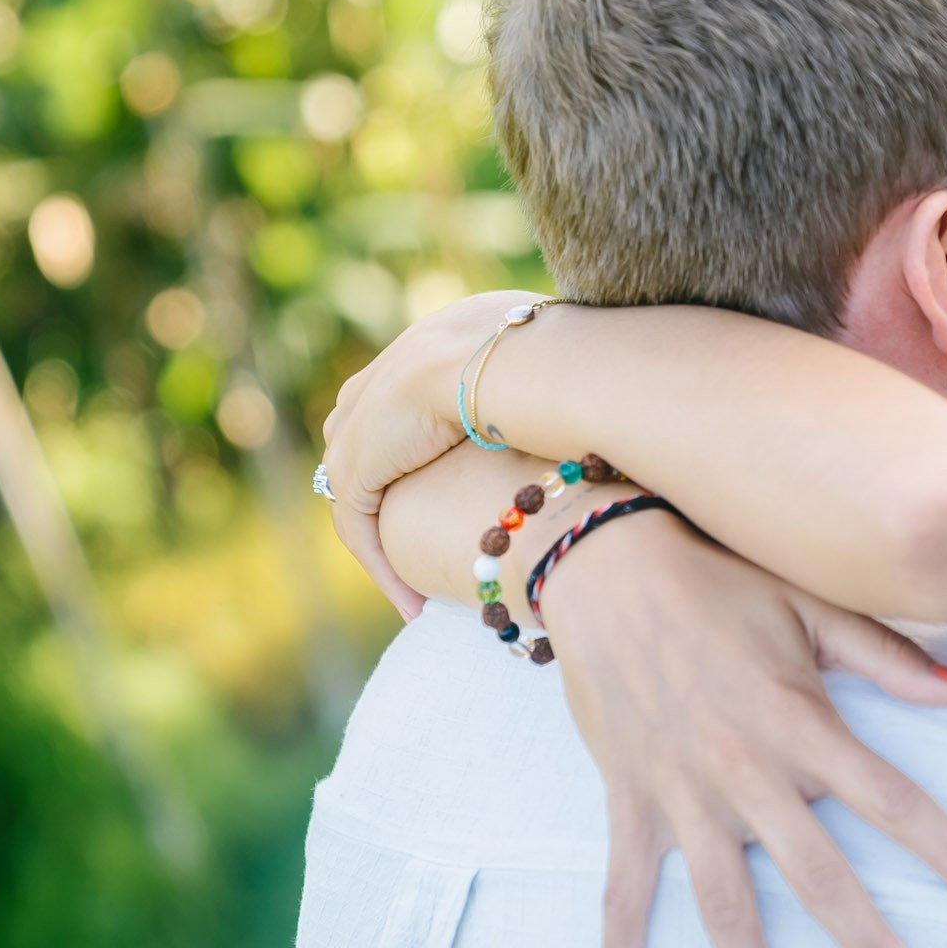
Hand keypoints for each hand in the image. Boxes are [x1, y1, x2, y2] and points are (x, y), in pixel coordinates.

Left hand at [322, 290, 536, 618]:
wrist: (515, 365)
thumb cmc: (564, 363)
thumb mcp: (555, 363)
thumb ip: (552, 382)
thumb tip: (590, 396)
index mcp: (434, 341)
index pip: (414, 397)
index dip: (432, 445)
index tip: (459, 490)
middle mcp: (387, 373)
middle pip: (371, 441)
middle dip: (390, 489)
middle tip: (423, 540)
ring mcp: (362, 419)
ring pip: (361, 493)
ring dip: (386, 545)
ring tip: (420, 591)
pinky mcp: (355, 464)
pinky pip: (360, 530)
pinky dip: (384, 570)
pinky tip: (415, 606)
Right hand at [542, 507, 946, 947]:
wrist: (605, 564)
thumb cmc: (721, 580)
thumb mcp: (811, 604)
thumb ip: (889, 655)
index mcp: (800, 723)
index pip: (890, 799)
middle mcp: (745, 771)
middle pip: (818, 876)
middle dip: (869, 945)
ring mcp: (682, 793)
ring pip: (724, 904)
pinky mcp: (630, 800)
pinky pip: (624, 887)